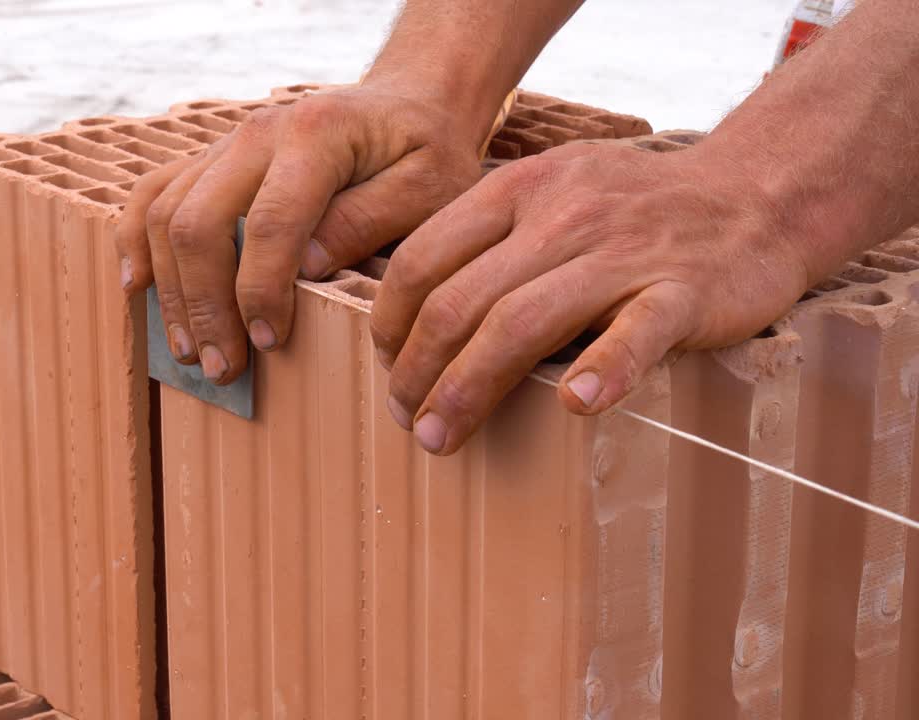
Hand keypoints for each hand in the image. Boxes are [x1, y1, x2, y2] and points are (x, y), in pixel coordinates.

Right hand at [116, 83, 489, 383]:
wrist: (406, 105)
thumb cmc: (427, 153)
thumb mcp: (431, 187)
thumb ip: (371, 221)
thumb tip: (306, 267)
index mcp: (315, 134)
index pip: (270, 222)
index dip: (261, 291)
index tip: (269, 343)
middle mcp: (258, 133)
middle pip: (199, 222)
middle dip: (204, 305)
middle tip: (222, 367)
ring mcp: (226, 144)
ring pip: (165, 214)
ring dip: (171, 291)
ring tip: (191, 351)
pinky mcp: (210, 160)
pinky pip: (152, 194)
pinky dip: (136, 242)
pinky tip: (138, 287)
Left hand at [371, 142, 812, 454]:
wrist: (757, 194)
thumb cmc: (634, 212)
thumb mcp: (551, 194)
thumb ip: (489, 239)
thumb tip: (413, 316)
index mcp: (517, 190)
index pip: (423, 258)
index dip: (390, 322)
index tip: (387, 367)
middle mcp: (561, 216)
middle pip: (461, 300)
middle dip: (417, 370)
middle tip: (406, 420)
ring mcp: (624, 253)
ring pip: (523, 321)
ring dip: (469, 387)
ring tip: (441, 436)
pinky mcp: (685, 290)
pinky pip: (637, 332)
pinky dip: (604, 369)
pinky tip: (575, 408)